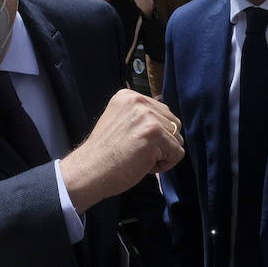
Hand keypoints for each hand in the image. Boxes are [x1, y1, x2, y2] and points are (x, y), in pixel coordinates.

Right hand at [59, 90, 183, 211]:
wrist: (90, 171)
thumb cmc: (104, 153)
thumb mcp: (120, 121)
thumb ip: (140, 116)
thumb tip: (169, 123)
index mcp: (129, 95)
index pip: (163, 112)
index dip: (154, 134)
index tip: (132, 142)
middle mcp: (139, 101)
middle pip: (174, 123)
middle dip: (162, 142)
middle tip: (137, 151)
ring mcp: (147, 116)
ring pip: (177, 138)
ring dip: (163, 153)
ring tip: (140, 157)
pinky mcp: (154, 134)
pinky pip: (177, 153)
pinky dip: (165, 165)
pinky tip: (144, 165)